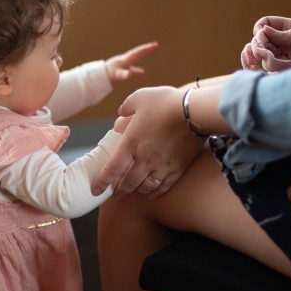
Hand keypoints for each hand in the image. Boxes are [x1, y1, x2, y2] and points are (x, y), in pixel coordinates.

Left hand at [91, 86, 206, 197]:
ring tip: (131, 192)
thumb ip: (127, 106)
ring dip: (135, 192)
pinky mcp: (177, 169)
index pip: (112, 169)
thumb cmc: (166, 102)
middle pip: (127, 183)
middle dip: (118, 191)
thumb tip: (121, 113)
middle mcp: (144, 159)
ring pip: (144, 188)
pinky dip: (154, 192)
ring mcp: (162, 166)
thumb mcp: (141, 97)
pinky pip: (162, 187)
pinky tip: (150, 192)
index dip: (102, 182)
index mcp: (131, 142)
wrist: (196, 112)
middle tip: (114, 193)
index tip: (95, 190)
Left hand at [104, 41, 157, 84]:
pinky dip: (137, 70)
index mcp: (125, 60)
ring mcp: (123, 66)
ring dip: (142, 55)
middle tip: (154, 45)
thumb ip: (123, 74)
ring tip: (149, 51)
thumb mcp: (117, 75)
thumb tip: (129, 74)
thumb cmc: (109, 76)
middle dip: (146, 49)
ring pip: (135, 59)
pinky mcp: (121, 72)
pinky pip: (132, 69)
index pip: (138, 52)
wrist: (98, 78)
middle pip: (137, 53)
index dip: (146, 49)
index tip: (154, 45)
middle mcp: (125, 61)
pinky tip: (142, 72)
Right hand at [241, 16, 290, 72]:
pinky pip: (272, 72)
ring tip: (290, 64)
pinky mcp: (287, 71)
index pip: (263, 25)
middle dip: (259, 50)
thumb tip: (263, 32)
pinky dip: (275, 71)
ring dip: (272, 62)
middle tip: (267, 55)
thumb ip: (286, 35)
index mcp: (287, 28)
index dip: (259, 31)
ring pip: (263, 60)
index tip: (263, 37)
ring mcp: (284, 57)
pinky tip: (284, 71)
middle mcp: (282, 43)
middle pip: (257, 44)